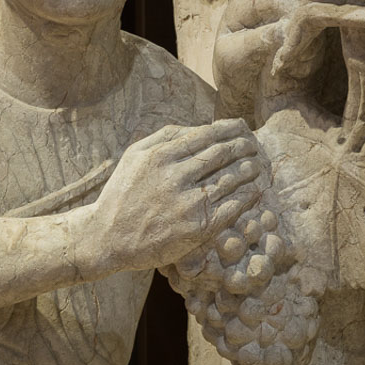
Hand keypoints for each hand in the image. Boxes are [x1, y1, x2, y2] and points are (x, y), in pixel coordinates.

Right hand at [87, 120, 263, 271]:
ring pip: (230, 179)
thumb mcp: (132, 156)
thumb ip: (163, 137)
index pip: (205, 135)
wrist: (107, 237)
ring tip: (257, 165)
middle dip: (243, 146)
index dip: (229, 129)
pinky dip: (247, 197)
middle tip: (254, 144)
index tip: (242, 127)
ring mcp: (187, 203)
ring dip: (249, 169)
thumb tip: (197, 127)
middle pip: (222, 154)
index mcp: (160, 156)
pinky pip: (231, 207)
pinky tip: (254, 191)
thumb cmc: (121, 194)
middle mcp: (175, 177)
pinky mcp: (196, 227)